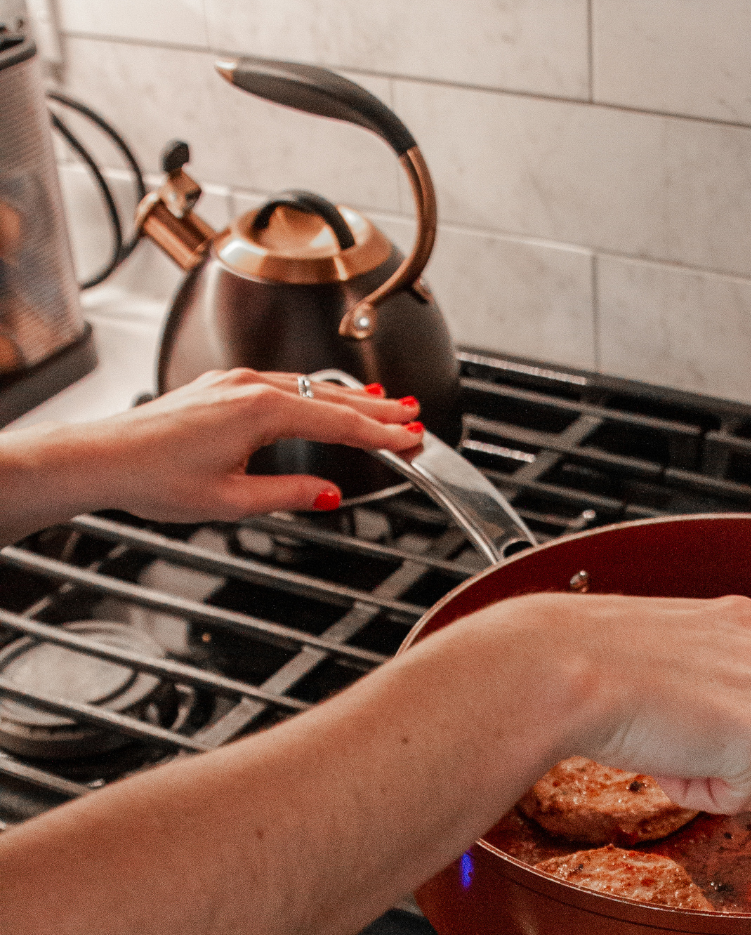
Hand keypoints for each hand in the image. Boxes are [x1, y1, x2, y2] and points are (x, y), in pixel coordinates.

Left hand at [0, 369, 425, 541]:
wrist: (101, 458)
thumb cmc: (155, 478)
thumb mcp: (232, 500)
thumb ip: (288, 494)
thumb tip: (327, 494)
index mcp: (260, 412)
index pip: (337, 422)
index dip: (380, 434)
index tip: (412, 440)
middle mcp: (249, 387)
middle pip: (329, 396)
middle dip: (375, 407)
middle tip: (413, 415)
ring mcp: (233, 383)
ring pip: (306, 386)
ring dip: (347, 398)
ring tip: (382, 406)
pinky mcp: (220, 388)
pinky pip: (282, 385)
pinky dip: (313, 394)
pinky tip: (322, 401)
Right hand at [425, 592, 750, 814]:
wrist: (562, 670)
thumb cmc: (588, 666)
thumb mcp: (667, 662)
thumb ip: (713, 687)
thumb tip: (727, 738)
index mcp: (746, 622)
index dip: (735, 739)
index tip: (688, 732)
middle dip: (748, 771)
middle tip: (681, 753)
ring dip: (722, 783)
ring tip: (667, 749)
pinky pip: (746, 800)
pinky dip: (703, 797)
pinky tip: (666, 759)